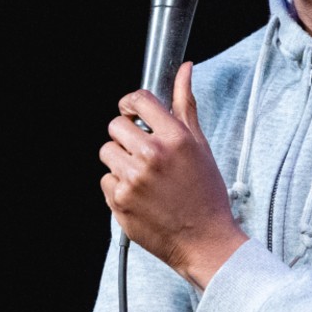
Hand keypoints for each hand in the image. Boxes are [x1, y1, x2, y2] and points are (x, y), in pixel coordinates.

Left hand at [99, 62, 246, 287]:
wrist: (205, 241)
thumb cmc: (206, 194)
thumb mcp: (200, 146)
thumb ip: (186, 105)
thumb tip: (184, 69)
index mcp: (175, 138)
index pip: (138, 100)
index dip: (131, 104)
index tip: (132, 113)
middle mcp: (152, 156)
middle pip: (115, 125)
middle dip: (125, 134)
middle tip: (141, 150)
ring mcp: (133, 180)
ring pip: (107, 152)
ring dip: (120, 161)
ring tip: (143, 176)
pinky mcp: (119, 202)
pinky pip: (105, 180)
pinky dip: (118, 186)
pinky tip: (140, 195)